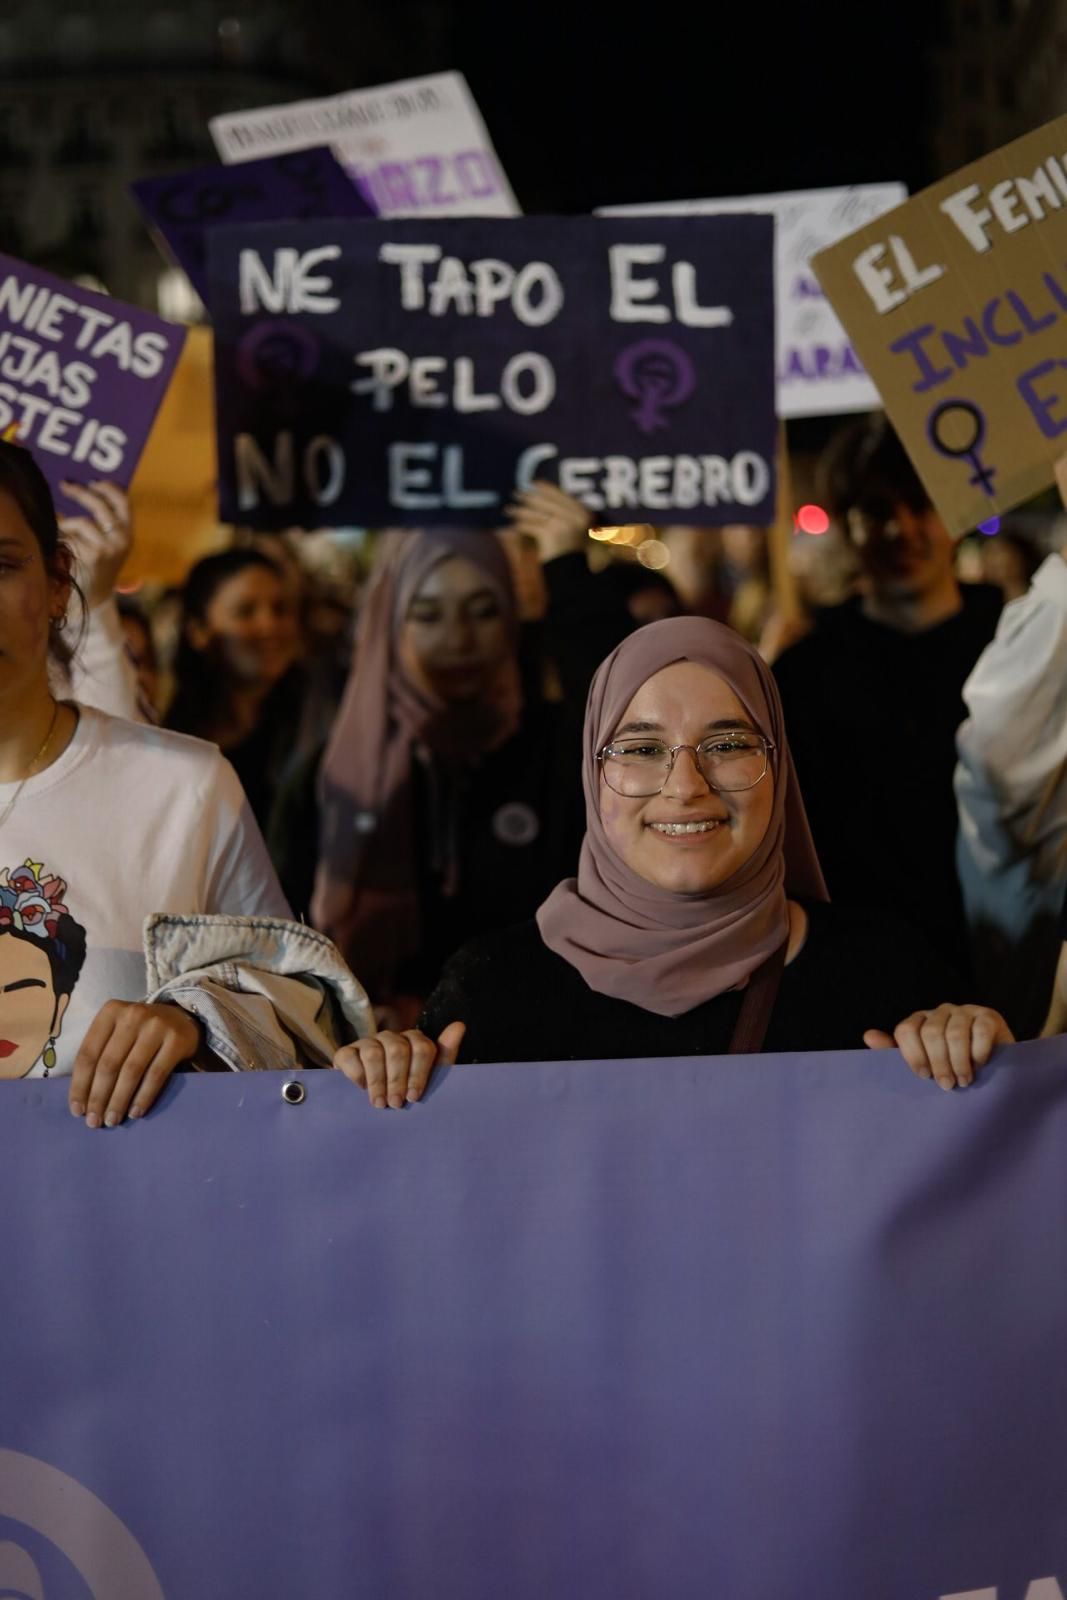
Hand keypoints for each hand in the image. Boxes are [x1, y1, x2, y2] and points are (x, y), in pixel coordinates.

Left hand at [58, 481, 132, 609]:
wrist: (95, 596)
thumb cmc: (98, 564)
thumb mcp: (109, 542)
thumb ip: (104, 521)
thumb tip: (80, 488)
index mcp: (128, 533)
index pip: (123, 501)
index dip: (108, 487)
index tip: (92, 480)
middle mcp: (122, 539)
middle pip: (100, 505)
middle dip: (80, 492)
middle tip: (65, 485)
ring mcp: (108, 548)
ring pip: (82, 522)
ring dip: (67, 522)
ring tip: (60, 526)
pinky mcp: (92, 557)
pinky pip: (71, 537)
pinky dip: (62, 536)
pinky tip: (60, 542)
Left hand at [69, 1001, 202, 1126]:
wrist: (181, 1018)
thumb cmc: (139, 1032)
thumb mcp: (116, 1032)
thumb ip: (100, 1054)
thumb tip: (82, 1099)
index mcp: (110, 1012)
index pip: (88, 1053)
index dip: (80, 1085)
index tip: (77, 1110)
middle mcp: (132, 1015)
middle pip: (108, 1064)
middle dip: (99, 1097)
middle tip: (95, 1122)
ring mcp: (157, 1026)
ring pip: (131, 1071)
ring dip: (119, 1100)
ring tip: (113, 1120)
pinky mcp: (177, 1040)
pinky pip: (156, 1074)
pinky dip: (143, 1096)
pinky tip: (135, 1112)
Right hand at [333, 1022, 466, 1107]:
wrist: (376, 1106)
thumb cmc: (407, 1091)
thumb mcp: (430, 1078)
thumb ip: (445, 1054)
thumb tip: (459, 1025)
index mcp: (414, 1041)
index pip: (421, 1047)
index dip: (418, 1074)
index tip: (414, 1097)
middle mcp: (391, 1038)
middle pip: (397, 1050)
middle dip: (397, 1080)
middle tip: (396, 1104)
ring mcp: (367, 1043)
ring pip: (373, 1053)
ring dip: (378, 1081)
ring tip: (380, 1103)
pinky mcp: (346, 1052)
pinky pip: (349, 1056)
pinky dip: (356, 1074)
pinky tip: (360, 1089)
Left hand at [504, 479, 591, 561]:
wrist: (574, 576)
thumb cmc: (571, 555)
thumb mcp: (573, 531)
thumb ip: (564, 514)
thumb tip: (544, 496)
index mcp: (583, 514)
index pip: (563, 495)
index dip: (548, 488)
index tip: (535, 483)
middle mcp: (575, 516)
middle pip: (547, 501)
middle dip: (529, 497)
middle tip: (516, 494)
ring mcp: (564, 524)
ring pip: (536, 512)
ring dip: (520, 510)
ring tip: (509, 510)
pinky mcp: (551, 534)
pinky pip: (531, 526)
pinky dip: (520, 526)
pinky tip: (513, 525)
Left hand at [864, 1004, 1013, 1089]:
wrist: (993, 1066)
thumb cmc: (951, 1066)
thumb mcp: (924, 1062)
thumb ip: (896, 1052)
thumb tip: (868, 1036)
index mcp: (920, 1021)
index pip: (906, 1030)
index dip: (913, 1055)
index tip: (923, 1076)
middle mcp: (941, 1011)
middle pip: (931, 1033)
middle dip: (938, 1063)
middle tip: (946, 1085)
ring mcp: (965, 1011)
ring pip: (955, 1033)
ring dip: (959, 1062)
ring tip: (963, 1081)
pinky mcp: (988, 1016)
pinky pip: (980, 1031)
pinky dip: (978, 1052)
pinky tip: (980, 1065)